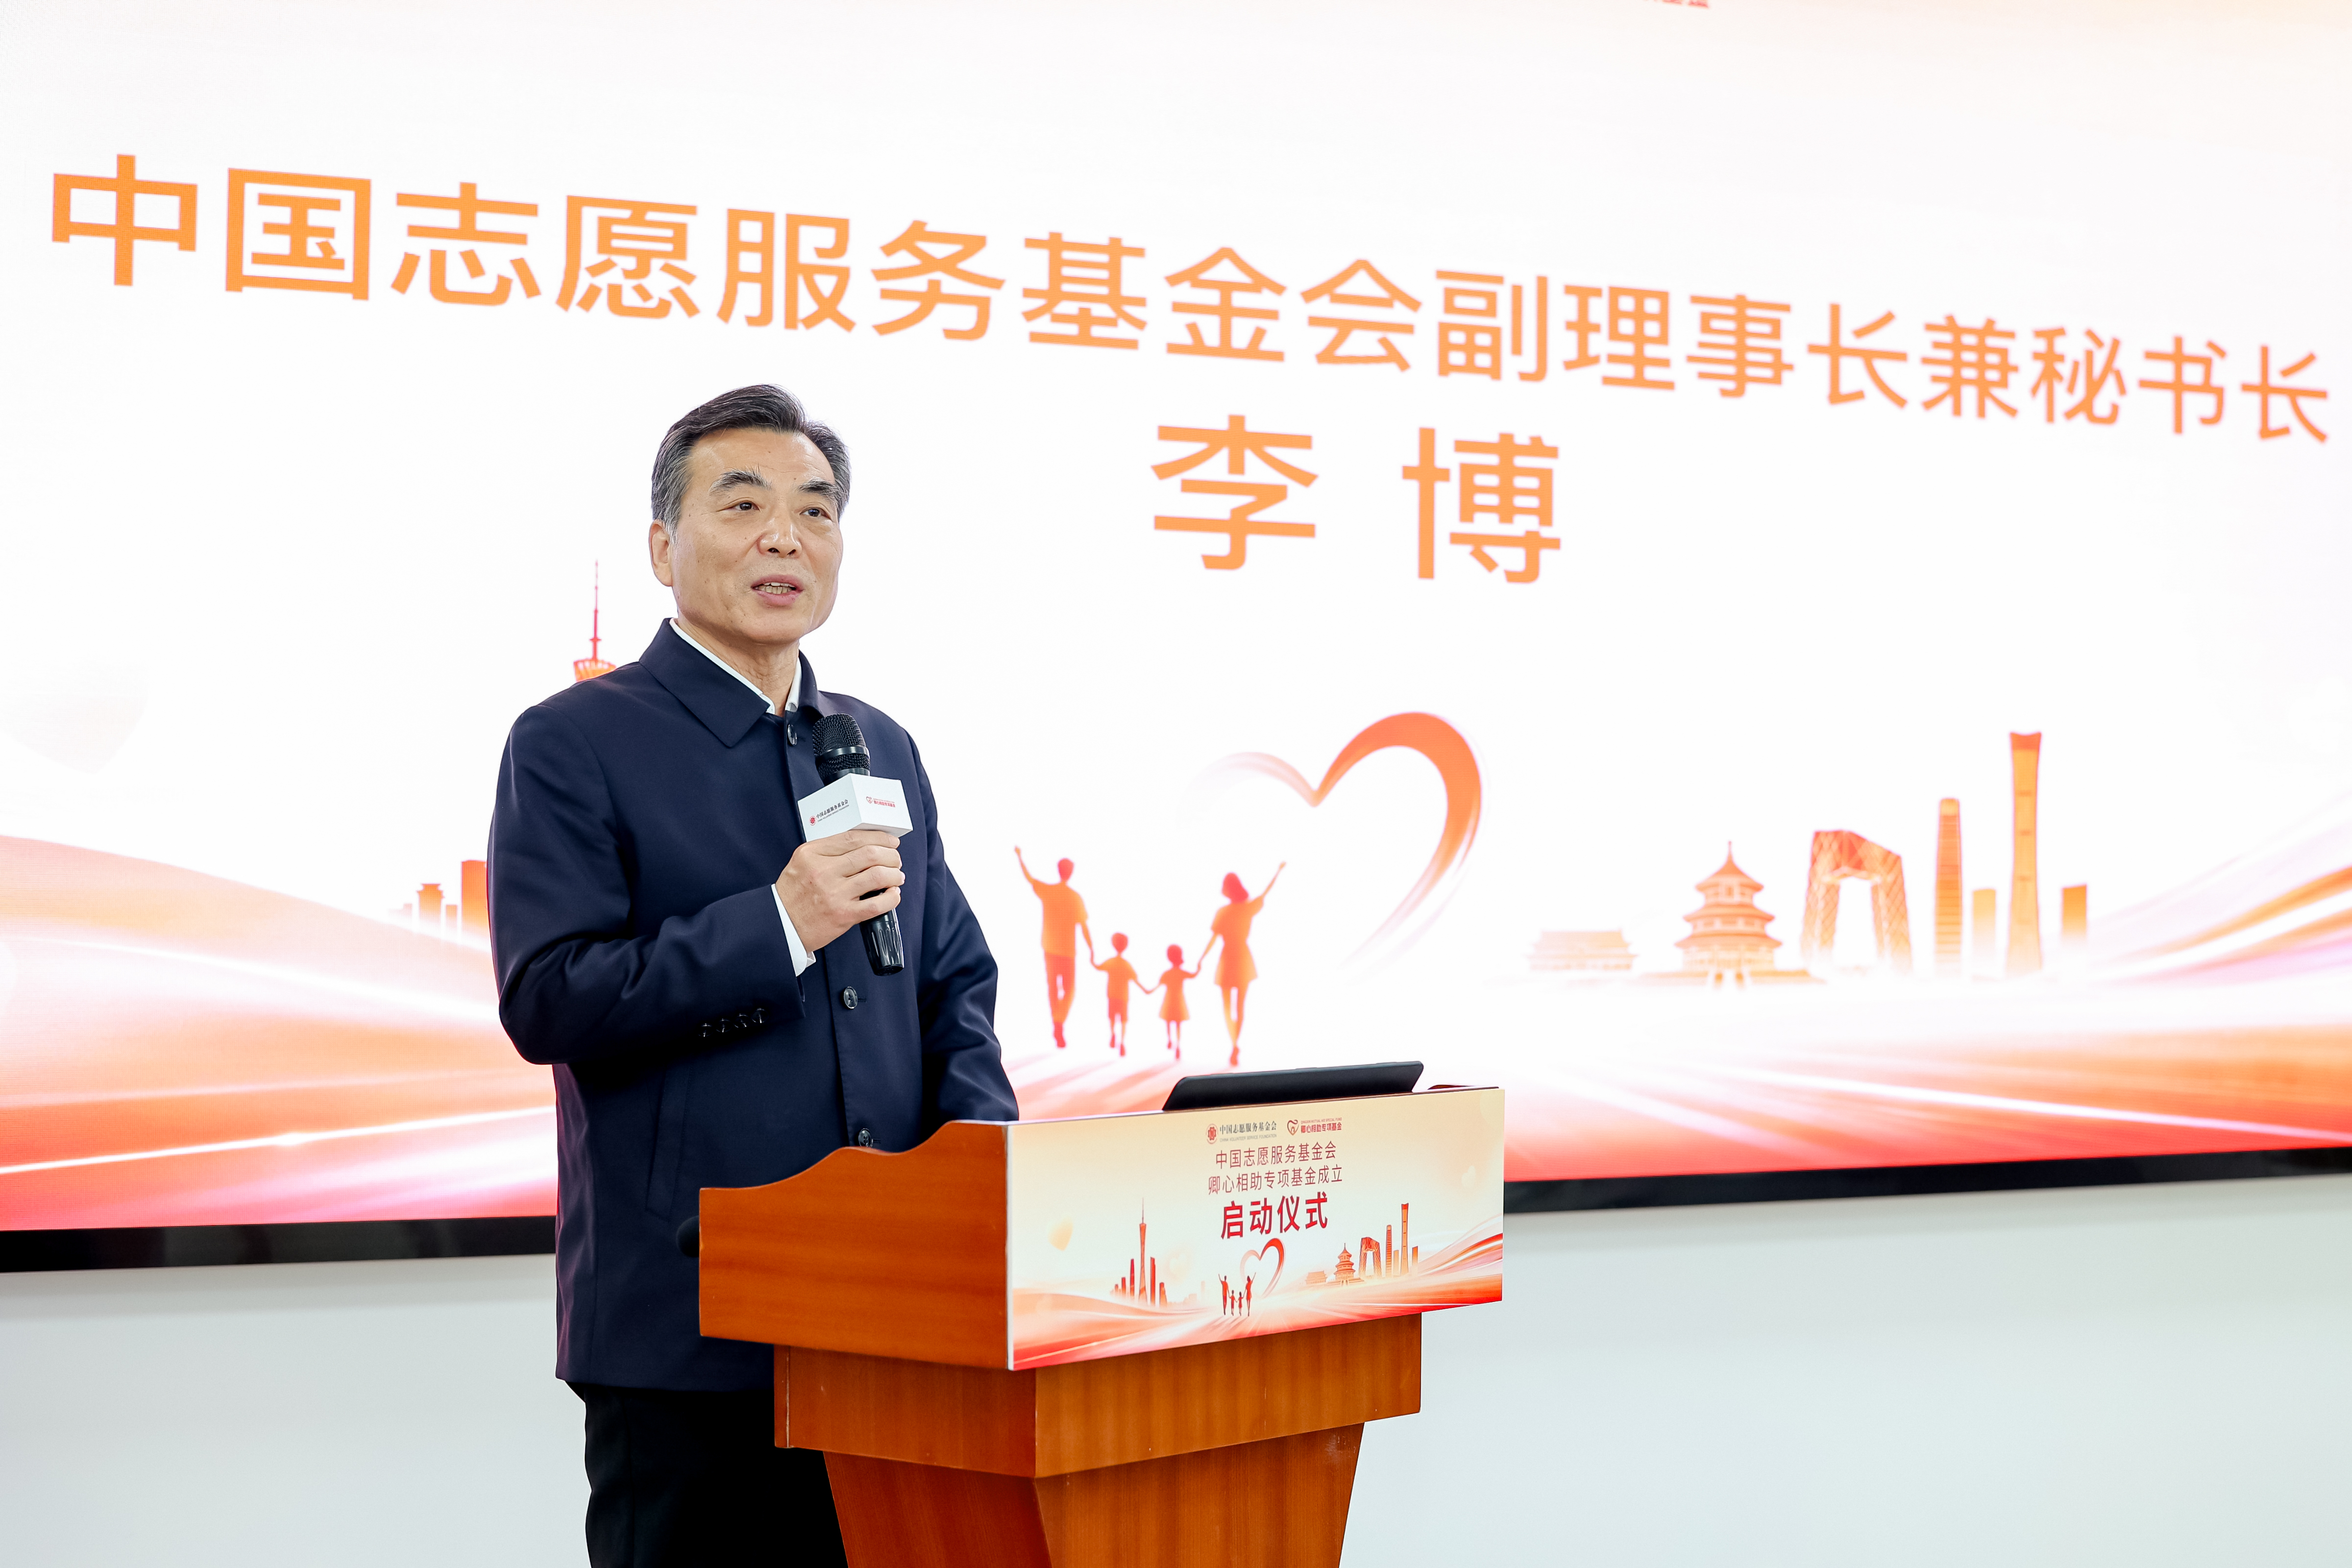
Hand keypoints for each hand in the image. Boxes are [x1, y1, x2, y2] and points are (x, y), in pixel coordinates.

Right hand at [776, 829, 903, 951]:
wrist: (781, 924)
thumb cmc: (794, 894)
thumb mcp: (802, 862)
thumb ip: (828, 851)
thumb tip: (864, 844)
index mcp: (812, 854)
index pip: (853, 838)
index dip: (878, 837)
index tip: (890, 841)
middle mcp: (823, 871)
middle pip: (870, 854)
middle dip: (891, 855)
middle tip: (895, 859)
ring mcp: (834, 894)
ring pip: (877, 875)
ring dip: (894, 875)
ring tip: (896, 877)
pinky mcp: (843, 915)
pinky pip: (877, 904)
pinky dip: (892, 897)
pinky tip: (892, 894)